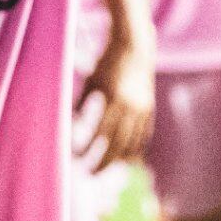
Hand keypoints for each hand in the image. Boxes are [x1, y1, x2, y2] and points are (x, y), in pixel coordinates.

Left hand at [74, 31, 157, 175]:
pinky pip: (144, 133)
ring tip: (112, 170)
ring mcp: (143, 107)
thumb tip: (71, 123)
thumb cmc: (107, 61)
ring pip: (133, 141)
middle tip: (92, 174)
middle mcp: (131, 105)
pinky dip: (137, 147)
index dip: (89, 146)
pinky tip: (131, 158)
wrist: (135, 46)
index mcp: (114, 97)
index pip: (100, 130)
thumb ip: (82, 101)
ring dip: (121, 158)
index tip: (78, 156)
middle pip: (117, 142)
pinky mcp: (149, 107)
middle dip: (105, 160)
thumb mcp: (92, 79)